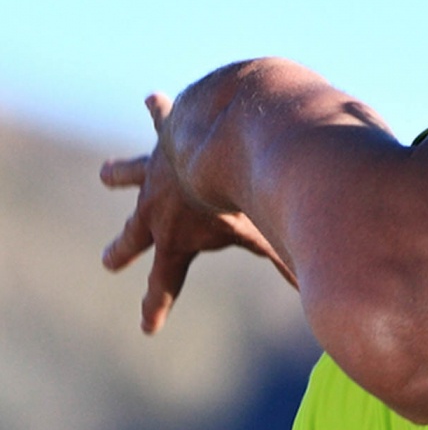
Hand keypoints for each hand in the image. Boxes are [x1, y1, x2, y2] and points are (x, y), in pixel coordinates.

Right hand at [101, 92, 294, 333]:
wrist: (229, 138)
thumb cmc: (249, 193)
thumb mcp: (266, 237)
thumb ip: (288, 267)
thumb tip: (320, 301)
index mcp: (176, 240)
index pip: (163, 285)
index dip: (155, 308)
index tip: (147, 329)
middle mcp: (157, 208)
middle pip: (134, 237)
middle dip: (122, 250)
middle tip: (109, 261)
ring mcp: (158, 171)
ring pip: (132, 176)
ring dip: (120, 174)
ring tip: (105, 174)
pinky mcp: (170, 135)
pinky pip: (163, 120)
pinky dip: (159, 110)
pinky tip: (154, 99)